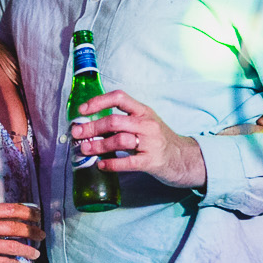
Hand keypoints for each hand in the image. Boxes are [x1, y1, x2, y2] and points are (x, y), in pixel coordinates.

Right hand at [0, 201, 40, 262]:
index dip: (29, 212)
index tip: (39, 216)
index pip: (11, 209)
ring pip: (13, 246)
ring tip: (35, 254)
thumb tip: (18, 218)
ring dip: (27, 251)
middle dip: (33, 232)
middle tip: (41, 236)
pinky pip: (3, 262)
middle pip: (16, 227)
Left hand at [70, 91, 208, 190]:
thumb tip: (92, 125)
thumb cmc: (160, 141)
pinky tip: (101, 165)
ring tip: (84, 149)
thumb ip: (124, 121)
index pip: (119, 97)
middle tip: (76, 133)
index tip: (82, 110)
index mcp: (143, 111)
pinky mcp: (152, 162)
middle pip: (114, 121)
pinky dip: (112, 164)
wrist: (186, 158)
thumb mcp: (146, 123)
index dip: (98, 101)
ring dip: (98, 145)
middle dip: (91, 127)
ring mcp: (151, 143)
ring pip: (119, 140)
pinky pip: (128, 162)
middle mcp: (147, 124)